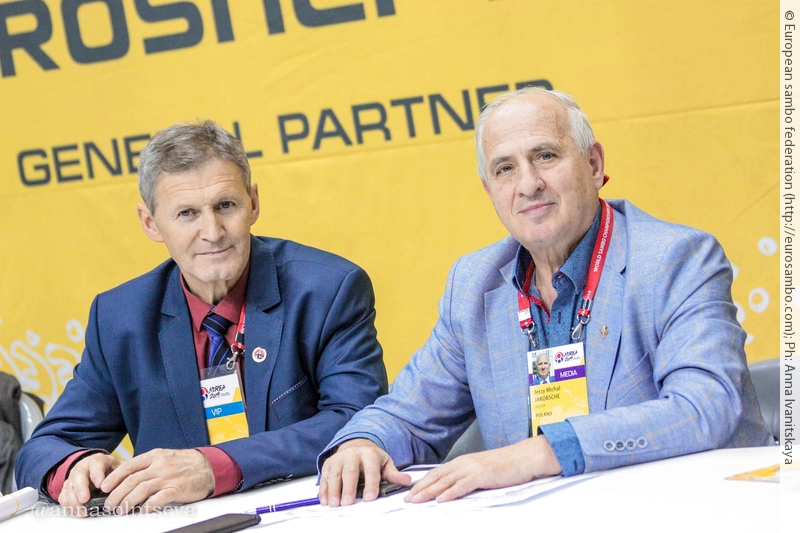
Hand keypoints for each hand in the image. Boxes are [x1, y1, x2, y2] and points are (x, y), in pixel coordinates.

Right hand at [59, 453, 121, 517]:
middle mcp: (83, 467)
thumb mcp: (119, 466)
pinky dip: (69, 505)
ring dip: (74, 501)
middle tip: (85, 499)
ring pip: (69, 487)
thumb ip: (124, 473)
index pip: (96, 464)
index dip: (97, 474)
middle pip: (79, 475)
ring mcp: (73, 477)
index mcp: (97, 460)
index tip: (100, 484)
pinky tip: (77, 511)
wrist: (95, 466)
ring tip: (82, 511)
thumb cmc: (109, 468)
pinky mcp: (68, 488)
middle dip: (81, 488)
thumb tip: (132, 484)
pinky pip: (64, 497)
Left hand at [99, 448, 214, 513]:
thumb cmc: (185, 463)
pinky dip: (147, 506)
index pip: (128, 466)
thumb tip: (128, 477)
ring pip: (141, 490)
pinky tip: (142, 511)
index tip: (104, 487)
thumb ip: (148, 465)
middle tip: (109, 504)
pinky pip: (157, 499)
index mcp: (155, 456)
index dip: (113, 478)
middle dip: (116, 494)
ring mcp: (168, 477)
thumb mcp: (165, 457)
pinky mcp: (176, 489)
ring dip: (127, 502)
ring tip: (121, 510)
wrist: (209, 466)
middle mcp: (160, 466)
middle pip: (131, 480)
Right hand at [319, 439, 410, 506]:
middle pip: (349, 472)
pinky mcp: (328, 463)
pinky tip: (324, 500)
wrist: (355, 444)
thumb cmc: (372, 458)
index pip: (370, 470)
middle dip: (348, 488)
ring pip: (334, 474)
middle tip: (348, 503)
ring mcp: (338, 458)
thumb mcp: (385, 462)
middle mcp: (352, 454)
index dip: (371, 484)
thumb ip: (394, 473)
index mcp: (369, 454)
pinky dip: (323, 489)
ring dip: (333, 490)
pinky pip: (324, 477)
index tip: (370, 498)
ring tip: (334, 504)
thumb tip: (407, 480)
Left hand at [405, 435, 561, 502]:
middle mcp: (463, 463)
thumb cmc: (505, 465)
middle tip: (407, 499)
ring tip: (417, 500)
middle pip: (436, 477)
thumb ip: (467, 478)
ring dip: (429, 491)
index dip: (422, 483)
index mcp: (462, 462)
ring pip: (445, 481)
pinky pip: (462, 485)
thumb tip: (454, 490)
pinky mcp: (482, 475)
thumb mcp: (481, 471)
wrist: (524, 457)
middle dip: (420, 488)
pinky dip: (450, 493)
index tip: (411, 492)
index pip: (437, 473)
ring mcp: (472, 468)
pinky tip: (441, 499)